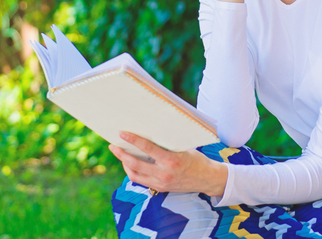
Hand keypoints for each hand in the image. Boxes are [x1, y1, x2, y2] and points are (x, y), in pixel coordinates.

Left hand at [110, 132, 226, 196]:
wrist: (208, 179)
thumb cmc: (197, 159)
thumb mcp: (183, 148)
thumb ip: (166, 145)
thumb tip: (148, 133)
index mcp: (171, 161)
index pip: (147, 149)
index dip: (133, 140)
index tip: (122, 133)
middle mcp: (164, 174)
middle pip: (136, 165)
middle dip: (122, 155)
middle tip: (113, 146)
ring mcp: (162, 183)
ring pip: (135, 175)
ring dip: (125, 165)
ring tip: (119, 155)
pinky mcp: (161, 189)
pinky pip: (142, 181)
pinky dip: (133, 172)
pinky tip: (130, 165)